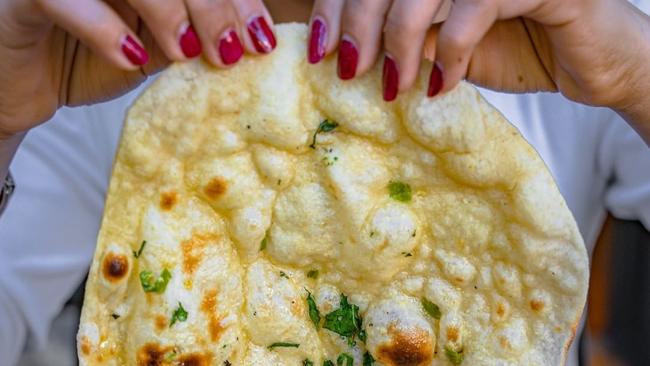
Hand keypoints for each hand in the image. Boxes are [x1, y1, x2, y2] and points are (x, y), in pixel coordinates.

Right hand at [0, 0, 276, 139]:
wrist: (21, 86)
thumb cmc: (85, 61)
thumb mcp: (150, 50)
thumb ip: (189, 37)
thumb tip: (247, 43)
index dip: (235, 0)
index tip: (260, 39)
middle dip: (212, 5)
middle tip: (232, 49)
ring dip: (166, 10)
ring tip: (186, 52)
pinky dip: (104, 27)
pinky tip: (131, 58)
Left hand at [305, 0, 649, 140]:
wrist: (592, 63)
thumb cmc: (518, 48)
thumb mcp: (446, 48)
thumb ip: (407, 40)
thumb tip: (346, 51)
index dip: (337, 6)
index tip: (319, 49)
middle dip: (357, 21)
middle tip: (345, 67)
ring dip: (398, 38)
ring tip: (392, 84)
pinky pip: (475, 9)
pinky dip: (451, 50)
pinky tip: (444, 85)